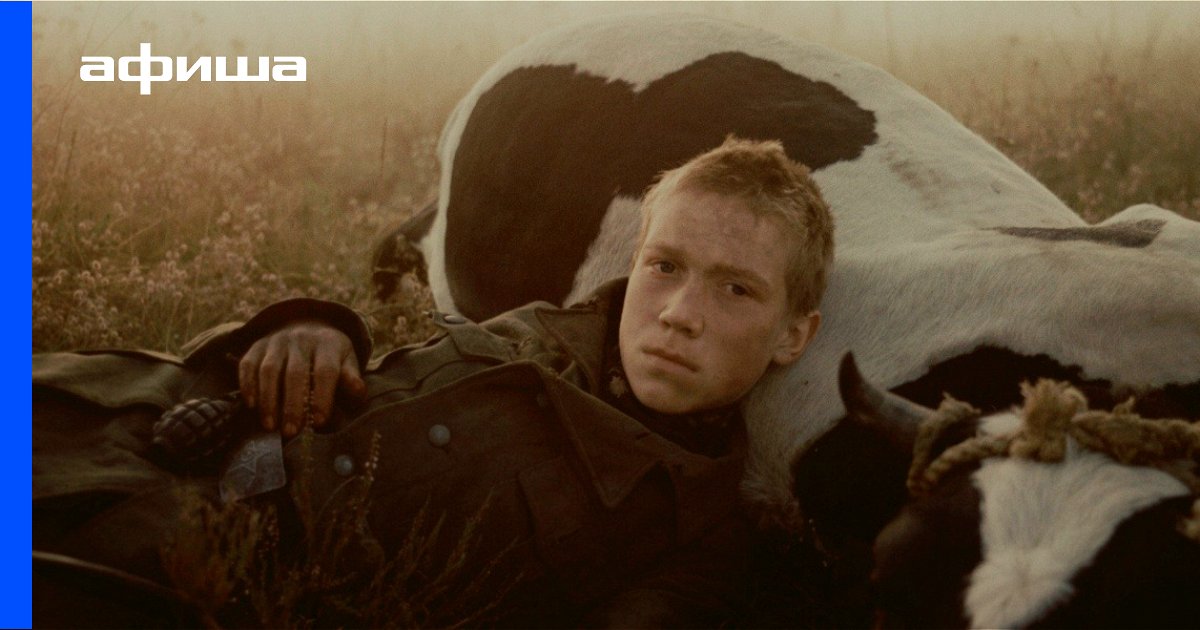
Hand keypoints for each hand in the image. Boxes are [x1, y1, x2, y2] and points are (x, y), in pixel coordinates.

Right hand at [238, 320, 365, 436]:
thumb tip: (358, 392)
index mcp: (328, 344)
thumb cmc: (329, 354)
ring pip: (269, 369)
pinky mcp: (257, 345)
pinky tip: (251, 405)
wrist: (305, 326)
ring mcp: (276, 341)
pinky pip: (248, 364)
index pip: (326, 371)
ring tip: (270, 426)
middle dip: (292, 405)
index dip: (323, 397)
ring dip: (268, 399)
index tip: (319, 422)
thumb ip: (351, 378)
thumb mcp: (346, 361)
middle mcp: (301, 339)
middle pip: (295, 373)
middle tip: (290, 432)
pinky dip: (248, 384)